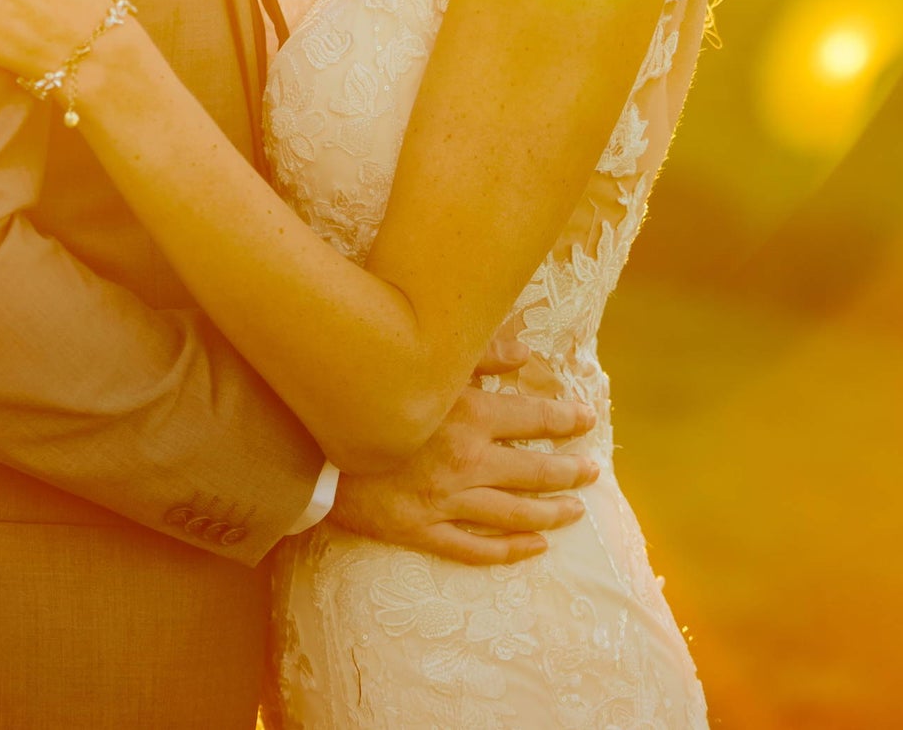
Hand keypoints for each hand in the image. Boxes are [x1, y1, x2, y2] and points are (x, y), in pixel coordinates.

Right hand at [329, 369, 597, 567]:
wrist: (311, 440)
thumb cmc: (369, 390)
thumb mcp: (423, 361)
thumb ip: (477, 354)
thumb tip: (524, 352)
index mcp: (469, 414)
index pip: (533, 417)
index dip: (565, 419)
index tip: (586, 419)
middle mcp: (466, 460)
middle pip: (534, 470)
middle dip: (569, 470)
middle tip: (592, 471)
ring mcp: (446, 500)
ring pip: (514, 513)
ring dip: (551, 512)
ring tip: (576, 511)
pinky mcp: (422, 529)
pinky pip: (475, 548)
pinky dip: (509, 550)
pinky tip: (534, 547)